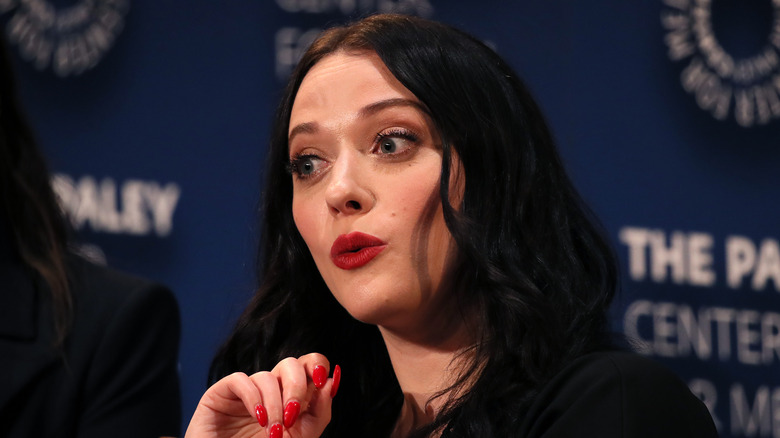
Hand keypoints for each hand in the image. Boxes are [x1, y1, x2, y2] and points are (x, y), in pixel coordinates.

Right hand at [185, 353, 340, 437]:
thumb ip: (319, 412)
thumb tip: (332, 380)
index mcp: (291, 398)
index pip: (308, 366)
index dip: (317, 365)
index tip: (322, 382)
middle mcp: (270, 391)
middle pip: (291, 364)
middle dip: (297, 386)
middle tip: (292, 415)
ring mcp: (246, 392)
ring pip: (267, 376)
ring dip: (275, 404)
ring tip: (273, 431)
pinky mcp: (221, 394)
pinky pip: (240, 380)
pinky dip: (254, 398)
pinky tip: (259, 419)